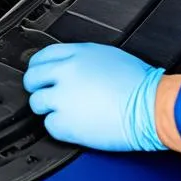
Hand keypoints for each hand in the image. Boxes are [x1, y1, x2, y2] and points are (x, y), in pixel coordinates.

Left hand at [23, 42, 166, 151]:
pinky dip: (59, 126)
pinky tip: (75, 123)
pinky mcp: (65, 123)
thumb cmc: (139, 83)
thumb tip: (70, 66)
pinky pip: (49, 124)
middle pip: (32, 78)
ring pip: (37, 102)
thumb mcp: (109, 56)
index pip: (43, 55)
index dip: (38, 66)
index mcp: (78, 54)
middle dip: (36, 86)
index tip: (40, 73)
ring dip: (48, 107)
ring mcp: (63, 98)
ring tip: (65, 111)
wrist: (149, 106)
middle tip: (45, 93)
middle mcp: (66, 73)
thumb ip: (83, 59)